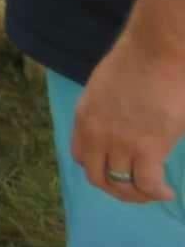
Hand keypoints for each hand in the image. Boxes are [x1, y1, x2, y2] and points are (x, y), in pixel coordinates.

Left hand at [71, 25, 184, 203]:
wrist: (155, 52)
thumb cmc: (136, 61)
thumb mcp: (104, 88)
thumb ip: (106, 110)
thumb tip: (122, 124)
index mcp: (84, 116)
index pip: (80, 156)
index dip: (98, 167)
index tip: (116, 168)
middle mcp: (95, 133)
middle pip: (96, 177)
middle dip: (116, 190)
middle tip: (136, 190)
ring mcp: (119, 142)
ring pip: (121, 185)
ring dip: (138, 195)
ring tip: (154, 192)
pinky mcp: (146, 147)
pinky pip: (146, 184)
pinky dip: (156, 193)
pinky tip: (166, 192)